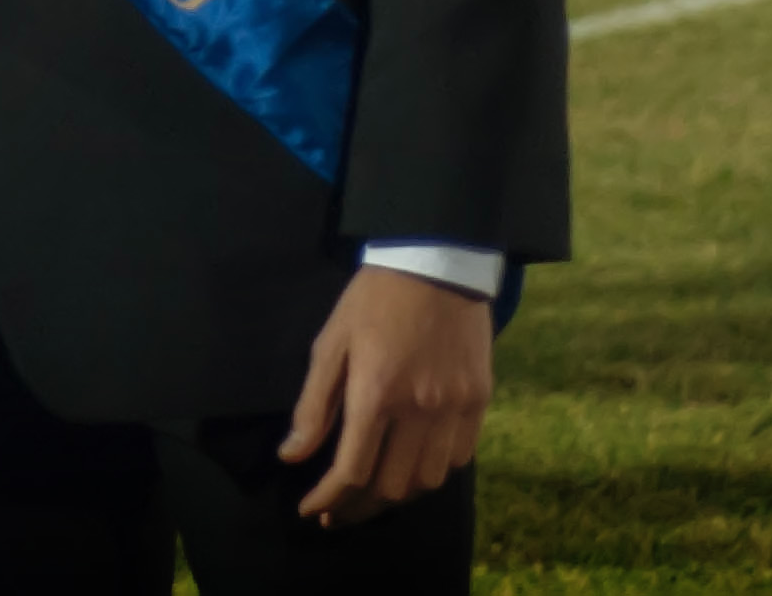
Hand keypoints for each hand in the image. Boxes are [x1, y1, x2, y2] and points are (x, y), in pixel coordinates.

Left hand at [281, 263, 493, 522]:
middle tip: (338, 507)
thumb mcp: (331, 342)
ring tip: (373, 492)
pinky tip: (412, 466)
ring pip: (428, 480)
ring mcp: (455, 408)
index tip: (311, 509)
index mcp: (375, 393)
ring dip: (397, 494)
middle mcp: (419, 409)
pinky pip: (458, 458)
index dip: (329, 498)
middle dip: (359, 506)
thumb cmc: (374, 299)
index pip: (352, 471)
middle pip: (391, 486)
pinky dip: (433, 472)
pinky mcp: (479, 401)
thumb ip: (313, 405)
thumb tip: (293, 457)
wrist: (437, 261)